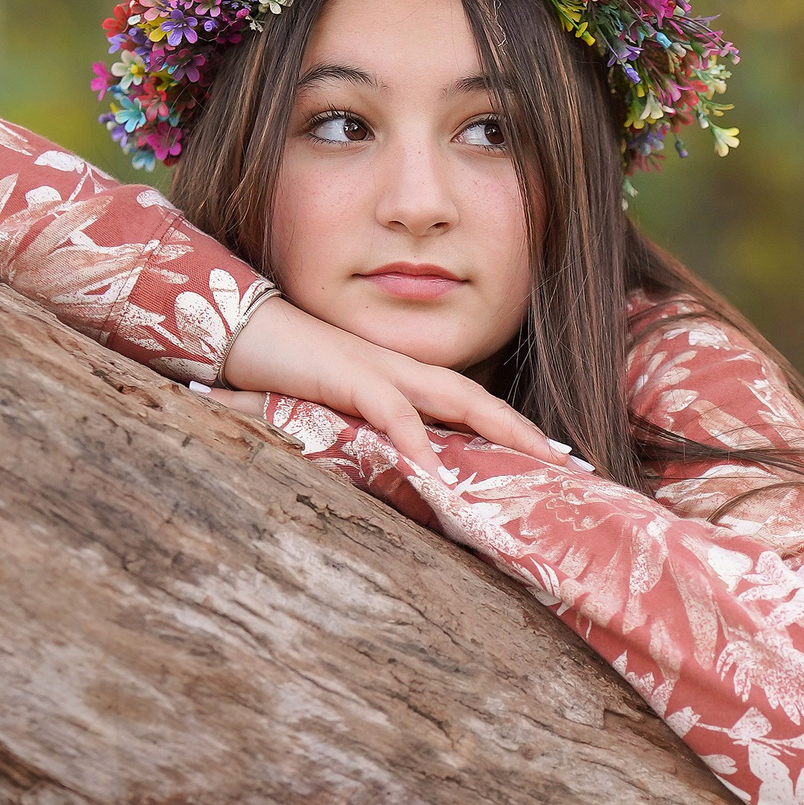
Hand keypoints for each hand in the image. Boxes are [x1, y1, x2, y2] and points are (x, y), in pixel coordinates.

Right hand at [213, 296, 579, 481]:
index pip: (466, 403)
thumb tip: (392, 471)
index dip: (509, 428)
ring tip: (532, 457)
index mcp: (398, 378)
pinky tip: (432, 465)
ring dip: (494, 426)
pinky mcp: (343, 374)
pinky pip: (387, 406)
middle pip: (475, 397)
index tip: (550, 457)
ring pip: (450, 396)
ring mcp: (374, 368)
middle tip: (567, 462)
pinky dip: (412, 434)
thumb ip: (363, 434)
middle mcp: (398, 369)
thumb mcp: (330, 411)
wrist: (236, 332)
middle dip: (522, 429)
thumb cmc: (279, 374)